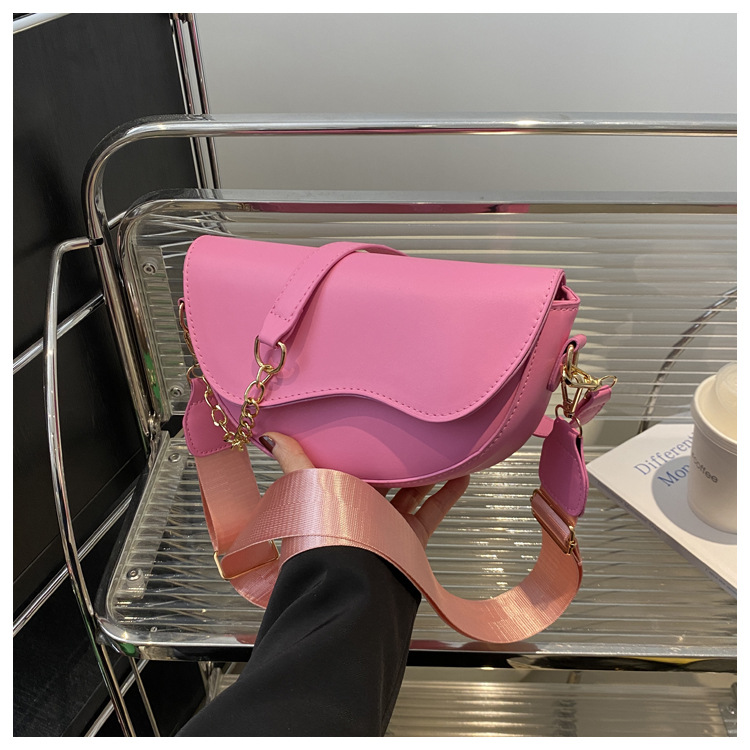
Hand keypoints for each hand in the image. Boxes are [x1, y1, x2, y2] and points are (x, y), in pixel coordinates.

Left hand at [259, 432, 469, 548]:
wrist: (349, 576)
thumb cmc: (323, 531)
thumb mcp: (307, 485)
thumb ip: (293, 459)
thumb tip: (270, 435)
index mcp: (338, 494)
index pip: (352, 464)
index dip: (363, 447)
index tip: (376, 426)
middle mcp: (363, 508)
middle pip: (386, 476)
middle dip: (398, 457)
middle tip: (412, 432)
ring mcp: (388, 522)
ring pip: (413, 490)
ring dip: (428, 470)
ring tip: (442, 448)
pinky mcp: (410, 535)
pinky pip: (433, 510)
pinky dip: (449, 493)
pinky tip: (462, 474)